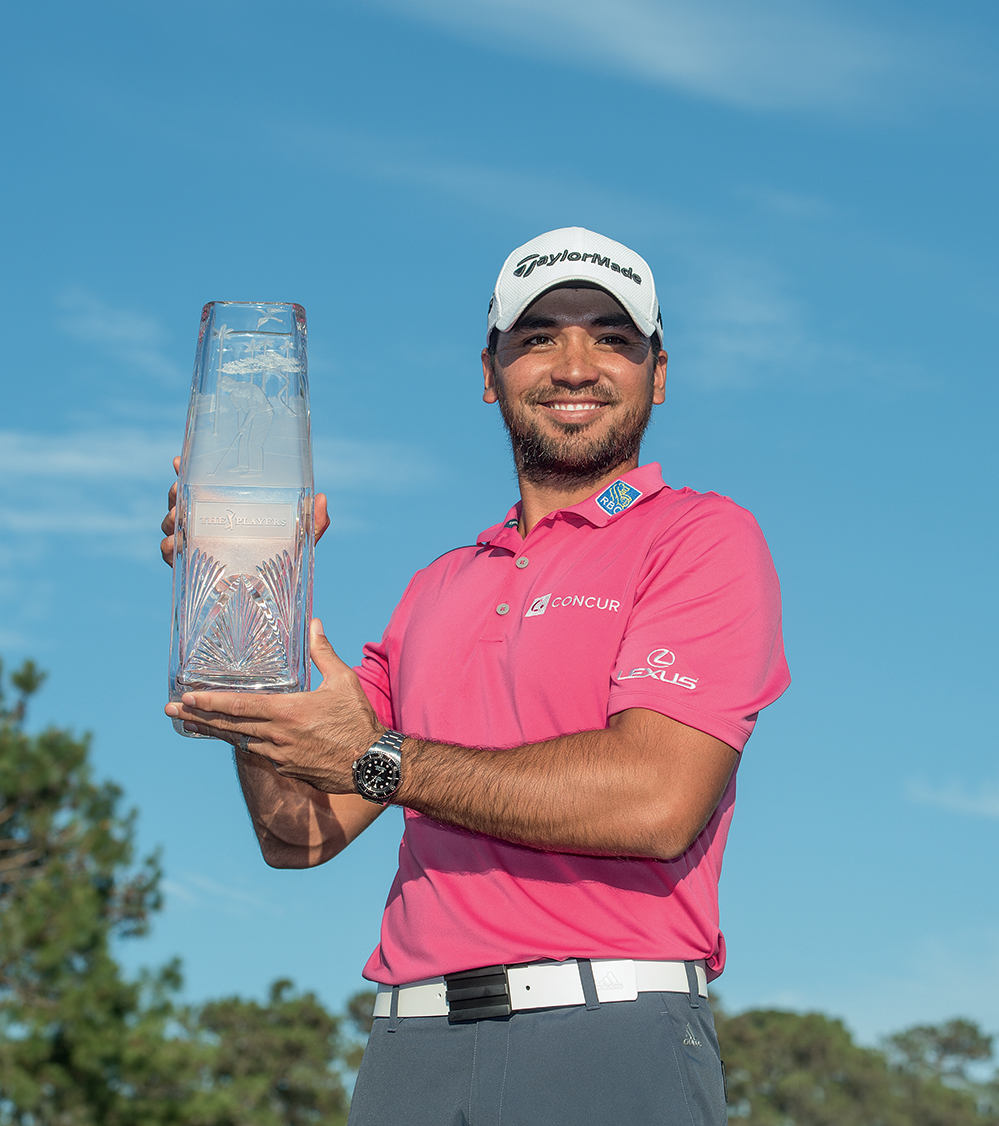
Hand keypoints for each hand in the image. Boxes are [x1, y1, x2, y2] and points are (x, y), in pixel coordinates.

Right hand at [159, 456, 331, 566]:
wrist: (273, 599)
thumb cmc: (285, 563)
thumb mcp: (301, 540)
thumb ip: (314, 522)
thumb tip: (322, 498)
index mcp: (230, 509)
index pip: (201, 484)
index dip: (187, 471)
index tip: (180, 462)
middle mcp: (209, 523)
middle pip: (179, 499)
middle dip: (175, 494)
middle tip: (180, 494)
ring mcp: (196, 544)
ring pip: (171, 523)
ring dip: (170, 519)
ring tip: (179, 522)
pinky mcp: (190, 567)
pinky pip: (170, 554)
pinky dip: (169, 548)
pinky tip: (177, 547)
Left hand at [164, 620, 383, 792]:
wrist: (372, 764)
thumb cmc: (358, 720)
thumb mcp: (343, 681)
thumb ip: (322, 653)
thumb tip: (314, 623)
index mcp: (287, 712)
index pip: (238, 706)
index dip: (209, 702)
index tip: (185, 698)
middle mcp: (277, 736)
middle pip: (228, 726)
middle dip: (196, 717)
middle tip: (170, 710)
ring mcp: (280, 756)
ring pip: (239, 741)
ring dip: (214, 732)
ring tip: (190, 724)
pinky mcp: (287, 769)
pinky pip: (258, 753)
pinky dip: (242, 743)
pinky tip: (233, 737)